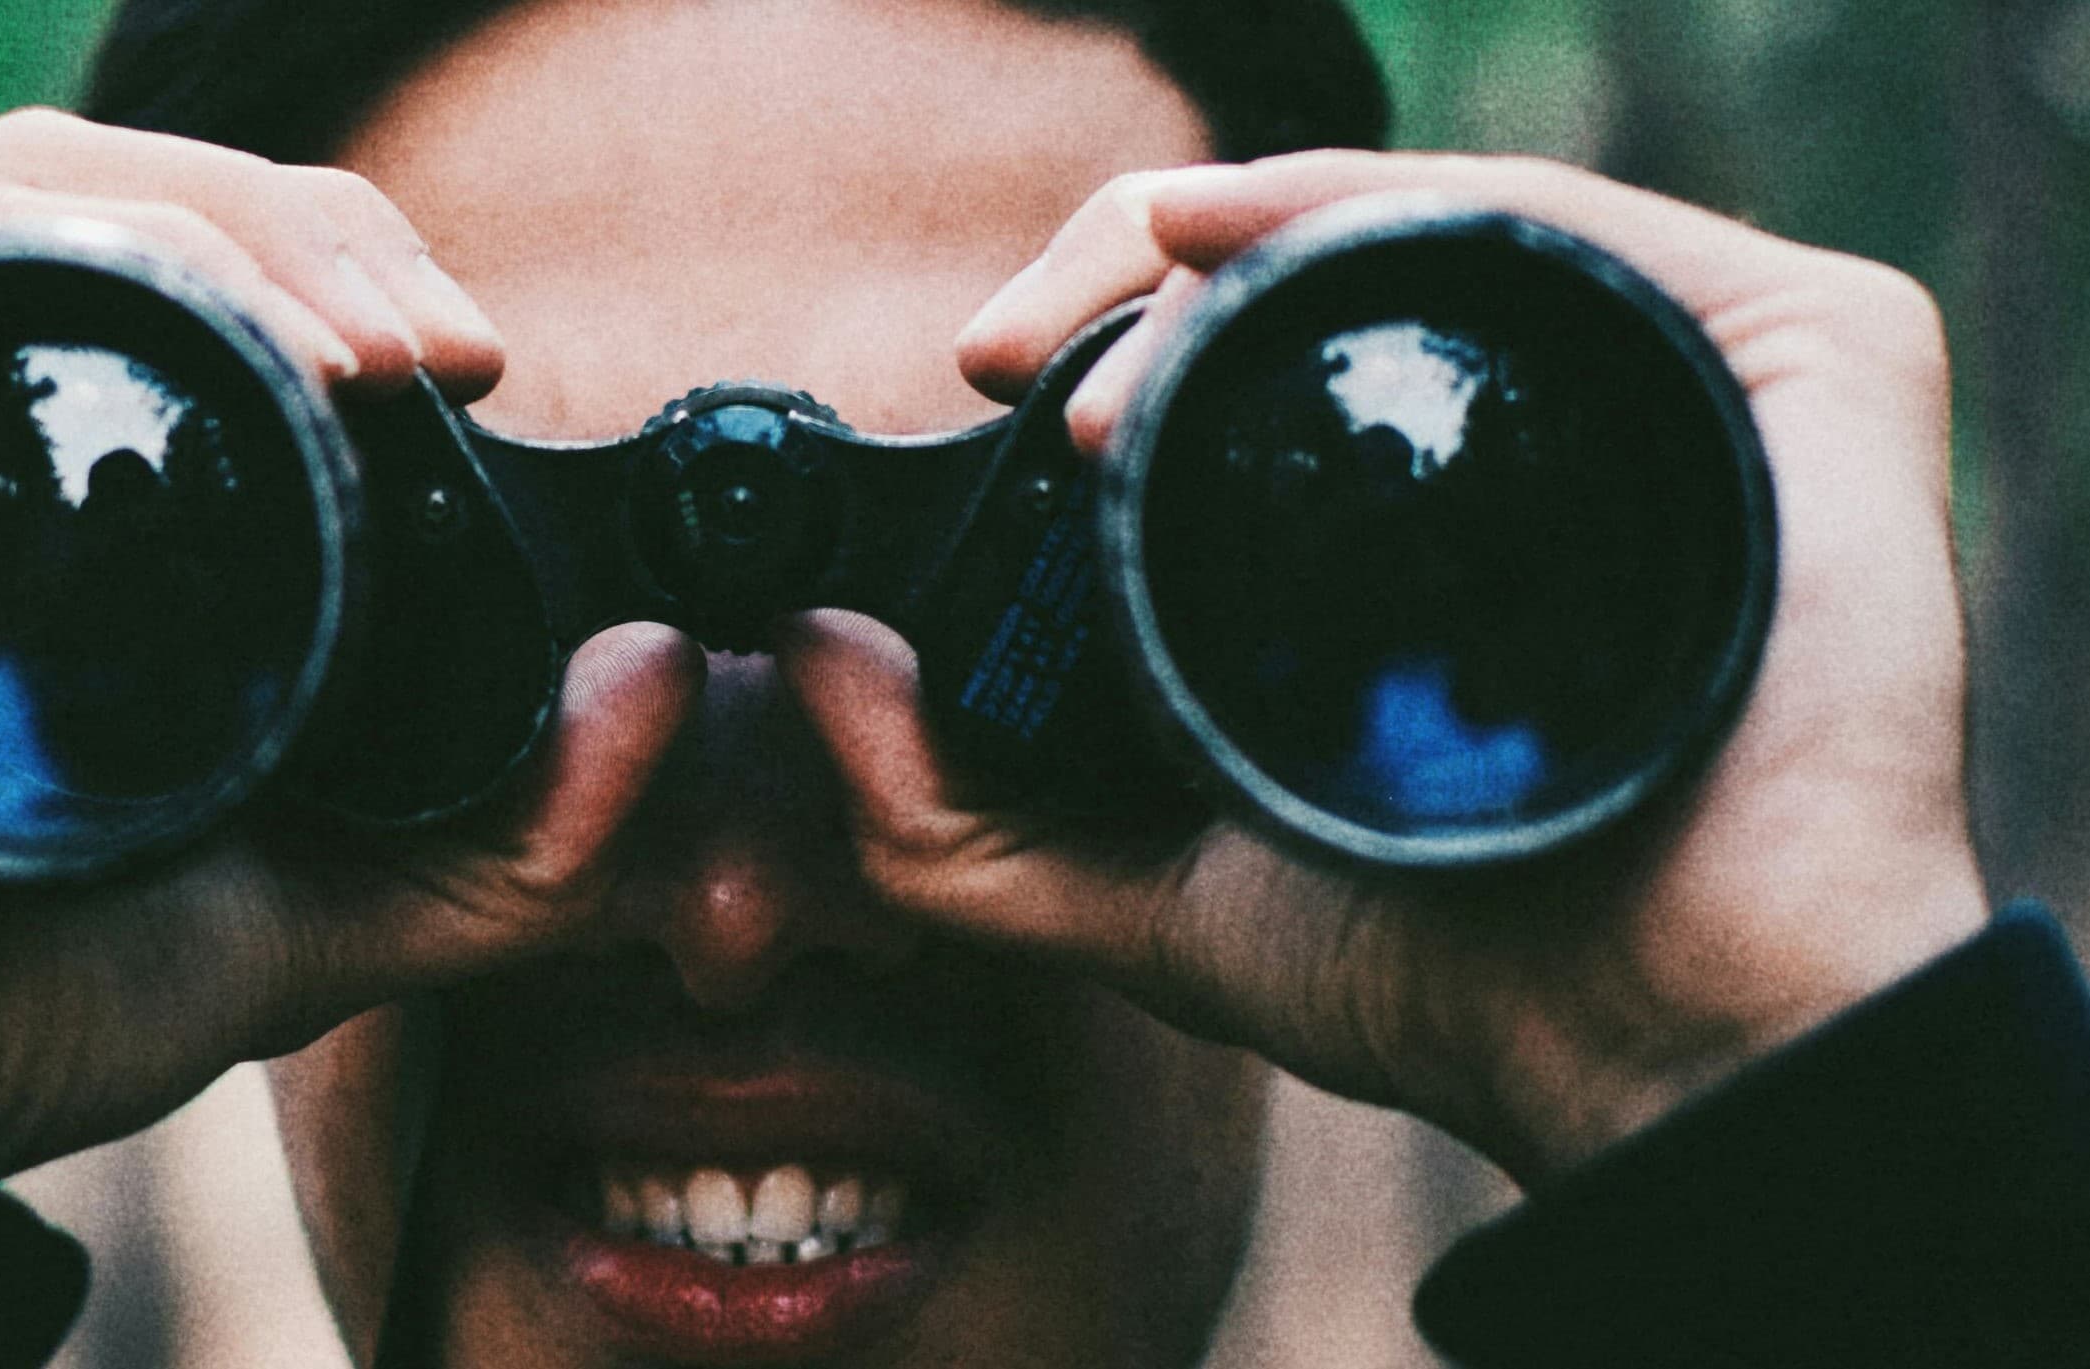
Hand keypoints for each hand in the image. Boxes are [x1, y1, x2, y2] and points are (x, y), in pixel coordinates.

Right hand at [0, 108, 704, 1177]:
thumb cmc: (21, 992)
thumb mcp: (315, 909)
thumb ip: (512, 838)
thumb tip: (668, 680)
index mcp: (38, 476)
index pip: (206, 276)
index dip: (355, 272)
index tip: (479, 367)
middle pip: (141, 204)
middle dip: (329, 237)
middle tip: (451, 352)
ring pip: (47, 188)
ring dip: (246, 228)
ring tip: (377, 352)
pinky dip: (109, 255)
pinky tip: (236, 338)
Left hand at [780, 151, 1988, 1185]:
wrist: (1652, 1037)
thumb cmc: (1439, 968)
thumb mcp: (1145, 892)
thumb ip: (950, 817)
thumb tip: (801, 656)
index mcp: (1414, 509)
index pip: (1249, 342)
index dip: (1100, 326)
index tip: (979, 376)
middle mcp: (1547, 421)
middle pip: (1317, 259)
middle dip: (1123, 271)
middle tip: (1006, 358)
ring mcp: (1678, 377)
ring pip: (1425, 220)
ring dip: (1223, 244)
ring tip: (1093, 361)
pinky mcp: (1804, 359)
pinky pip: (1573, 224)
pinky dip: (1384, 206)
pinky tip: (1239, 246)